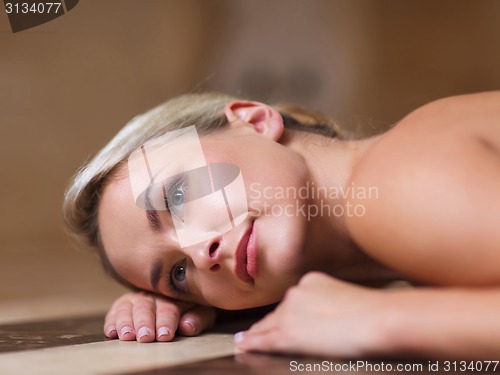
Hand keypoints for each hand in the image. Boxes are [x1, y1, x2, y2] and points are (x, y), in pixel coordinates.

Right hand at [104, 291, 215, 342]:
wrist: (177, 293)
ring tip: (127, 336)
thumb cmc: (192, 307)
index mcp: (173, 294)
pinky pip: (114, 311)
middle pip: (146, 307)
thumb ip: (198, 318)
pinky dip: (111, 321)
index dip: (166, 322)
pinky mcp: (123, 304)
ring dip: (126, 323)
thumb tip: (187, 326)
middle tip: (145, 337)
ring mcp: (136, 298)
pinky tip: (111, 332)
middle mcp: (152, 294)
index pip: (169, 308)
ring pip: (128, 308)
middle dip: (145, 323)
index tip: (165, 335)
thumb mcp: (202, 311)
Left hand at [234, 272, 385, 357]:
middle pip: (277, 312)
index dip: (283, 312)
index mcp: (312, 282)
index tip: (278, 319)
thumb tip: (330, 316)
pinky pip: (263, 339)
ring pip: (267, 325)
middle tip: (254, 333)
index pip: (291, 301)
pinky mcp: (288, 334)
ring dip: (256, 334)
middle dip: (268, 323)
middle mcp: (296, 293)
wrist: (376, 320)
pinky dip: (252, 342)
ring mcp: (290, 313)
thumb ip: (332, 302)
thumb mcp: (348, 297)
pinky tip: (243, 344)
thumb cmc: (373, 312)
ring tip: (245, 340)